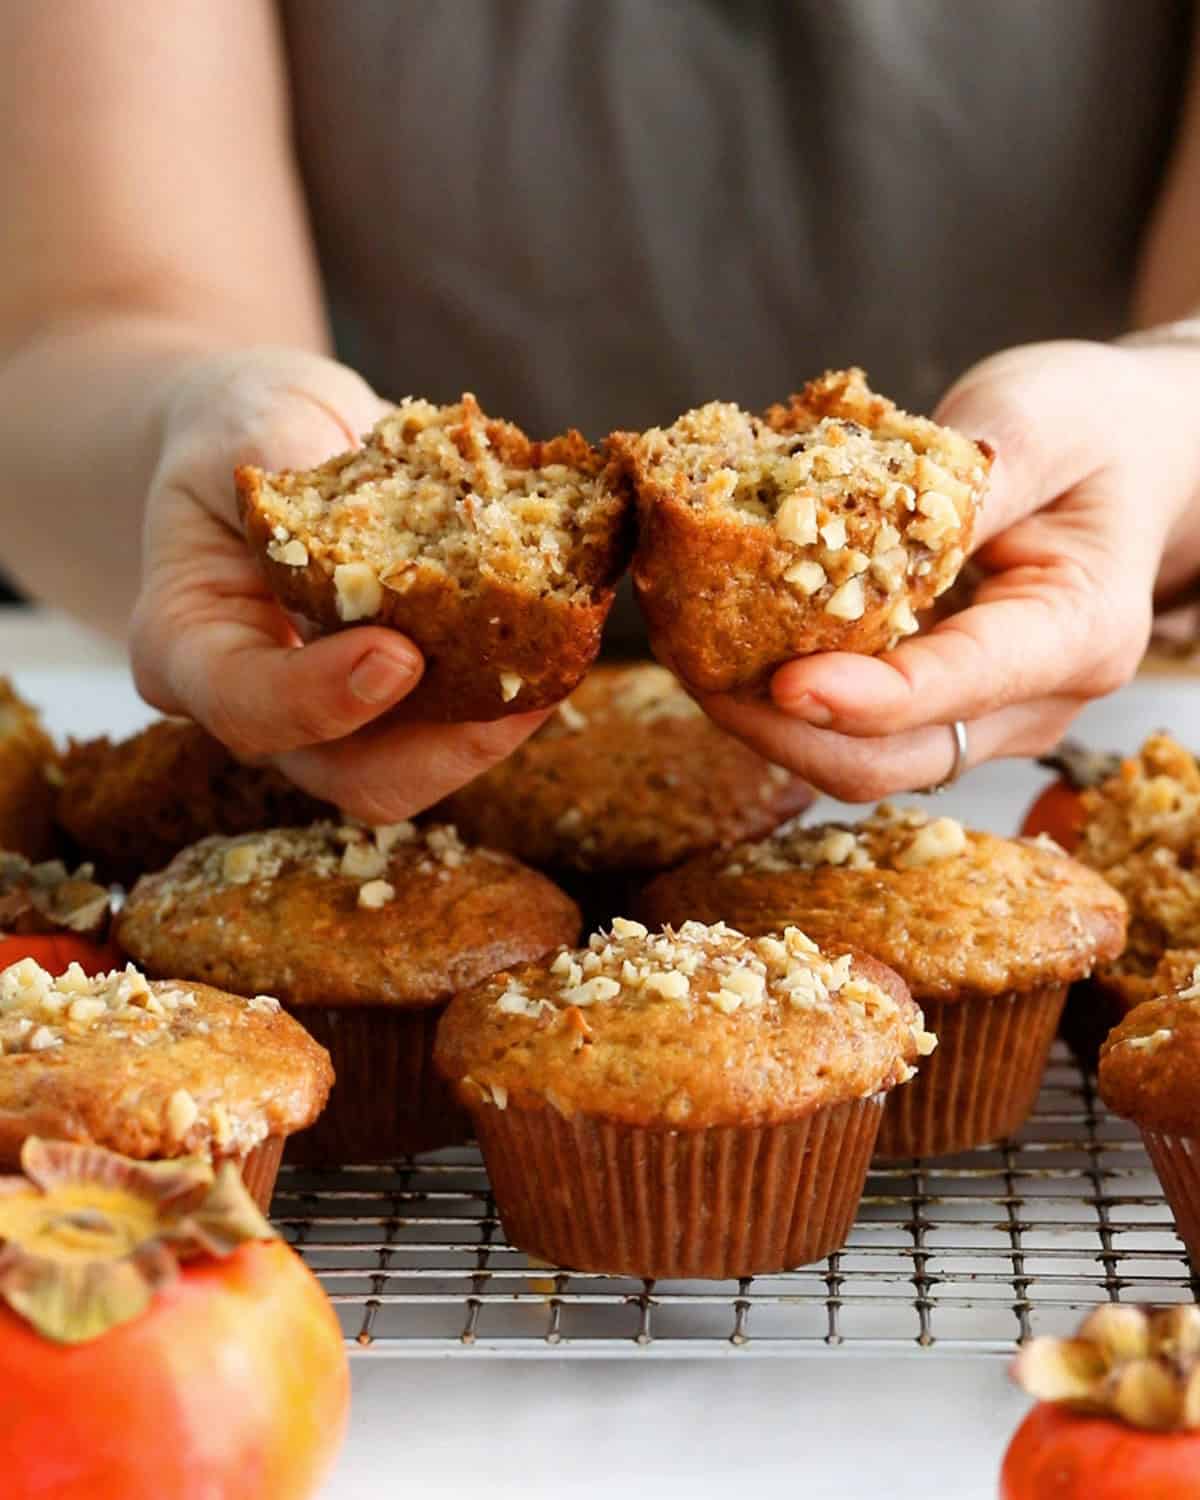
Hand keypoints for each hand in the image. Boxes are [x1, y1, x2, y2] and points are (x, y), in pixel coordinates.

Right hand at [129, 348, 547, 821]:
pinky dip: (513, 691)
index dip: (320, 697)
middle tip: (516, 690)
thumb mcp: (254, 417)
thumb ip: (301, 464)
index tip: (397, 654)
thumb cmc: (247, 426)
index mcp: (188, 647)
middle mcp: (261, 704)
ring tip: (559, 658)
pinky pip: (460, 725)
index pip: (243, 704)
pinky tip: (564, 634)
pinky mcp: (402, 705)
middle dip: (440, 750)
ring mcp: (337, 717)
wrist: (276, 441)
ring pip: (421, 769)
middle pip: (349, 777)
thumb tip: (397, 502)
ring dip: (496, 727)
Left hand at [695, 339, 1199, 800]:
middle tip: (693, 663)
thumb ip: (969, 475)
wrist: (1125, 460)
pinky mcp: (940, 709)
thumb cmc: (1093, 431)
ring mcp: (985, 717)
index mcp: (1079, 631)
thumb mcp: (1042, 418)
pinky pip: (854, 730)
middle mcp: (1035, 701)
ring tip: (691, 652)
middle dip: (783, 727)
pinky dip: (786, 700)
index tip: (783, 682)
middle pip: (894, 760)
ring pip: (862, 761)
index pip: (960, 686)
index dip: (867, 698)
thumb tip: (862, 518)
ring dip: (769, 722)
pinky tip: (727, 647)